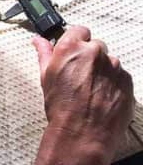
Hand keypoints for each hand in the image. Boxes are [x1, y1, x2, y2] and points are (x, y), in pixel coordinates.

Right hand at [26, 25, 133, 164]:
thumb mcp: (46, 77)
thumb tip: (39, 41)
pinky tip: (103, 97)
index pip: (80, 30)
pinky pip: (121, 76)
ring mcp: (113, 67)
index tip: (76, 52)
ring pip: (109, 62)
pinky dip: (114, 83)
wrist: (82, 134)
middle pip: (96, 46)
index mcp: (71, 48)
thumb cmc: (61, 108)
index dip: (77, 41)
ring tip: (93, 90)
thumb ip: (44, 54)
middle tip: (82, 76)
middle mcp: (94, 53)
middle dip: (90, 58)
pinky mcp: (126, 81)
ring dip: (103, 71)